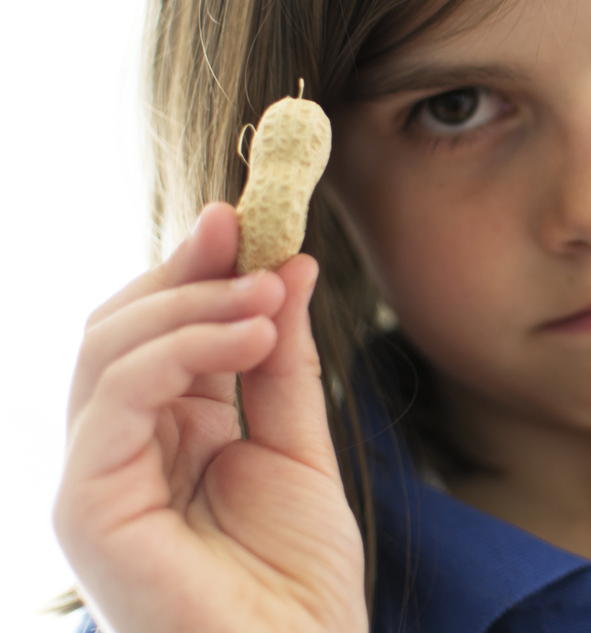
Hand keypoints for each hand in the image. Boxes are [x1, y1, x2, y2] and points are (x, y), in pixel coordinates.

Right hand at [54, 203, 366, 632]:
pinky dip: (179, 350)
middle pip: (121, 327)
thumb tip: (287, 265)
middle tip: (250, 239)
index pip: (157, 330)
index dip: (194, 268)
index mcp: (165, 433)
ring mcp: (95, 477)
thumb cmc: (297, 577)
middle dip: (187, 272)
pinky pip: (115, 398)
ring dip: (192, 304)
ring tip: (265, 296)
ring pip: (109, 349)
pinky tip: (247, 335)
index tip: (244, 218)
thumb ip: (282, 360)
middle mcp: (120, 449)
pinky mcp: (86, 506)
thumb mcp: (298, 442)